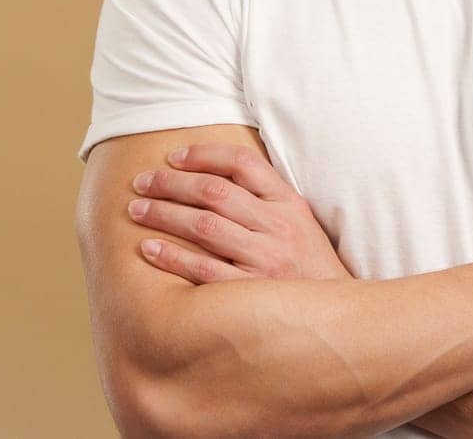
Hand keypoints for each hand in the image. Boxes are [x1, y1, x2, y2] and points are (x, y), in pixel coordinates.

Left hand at [127, 143, 351, 283]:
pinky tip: (147, 248)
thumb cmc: (308, 265)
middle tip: (141, 182)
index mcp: (289, 203)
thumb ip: (266, 198)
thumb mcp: (299, 222)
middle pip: (215, 192)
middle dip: (171, 183)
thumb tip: (215, 173)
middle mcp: (278, 226)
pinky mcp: (251, 291)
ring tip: (136, 209)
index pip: (243, 164)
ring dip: (164, 214)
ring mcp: (265, 259)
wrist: (336, 316)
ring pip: (204, 226)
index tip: (173, 157)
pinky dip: (171, 257)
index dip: (203, 155)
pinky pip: (202, 270)